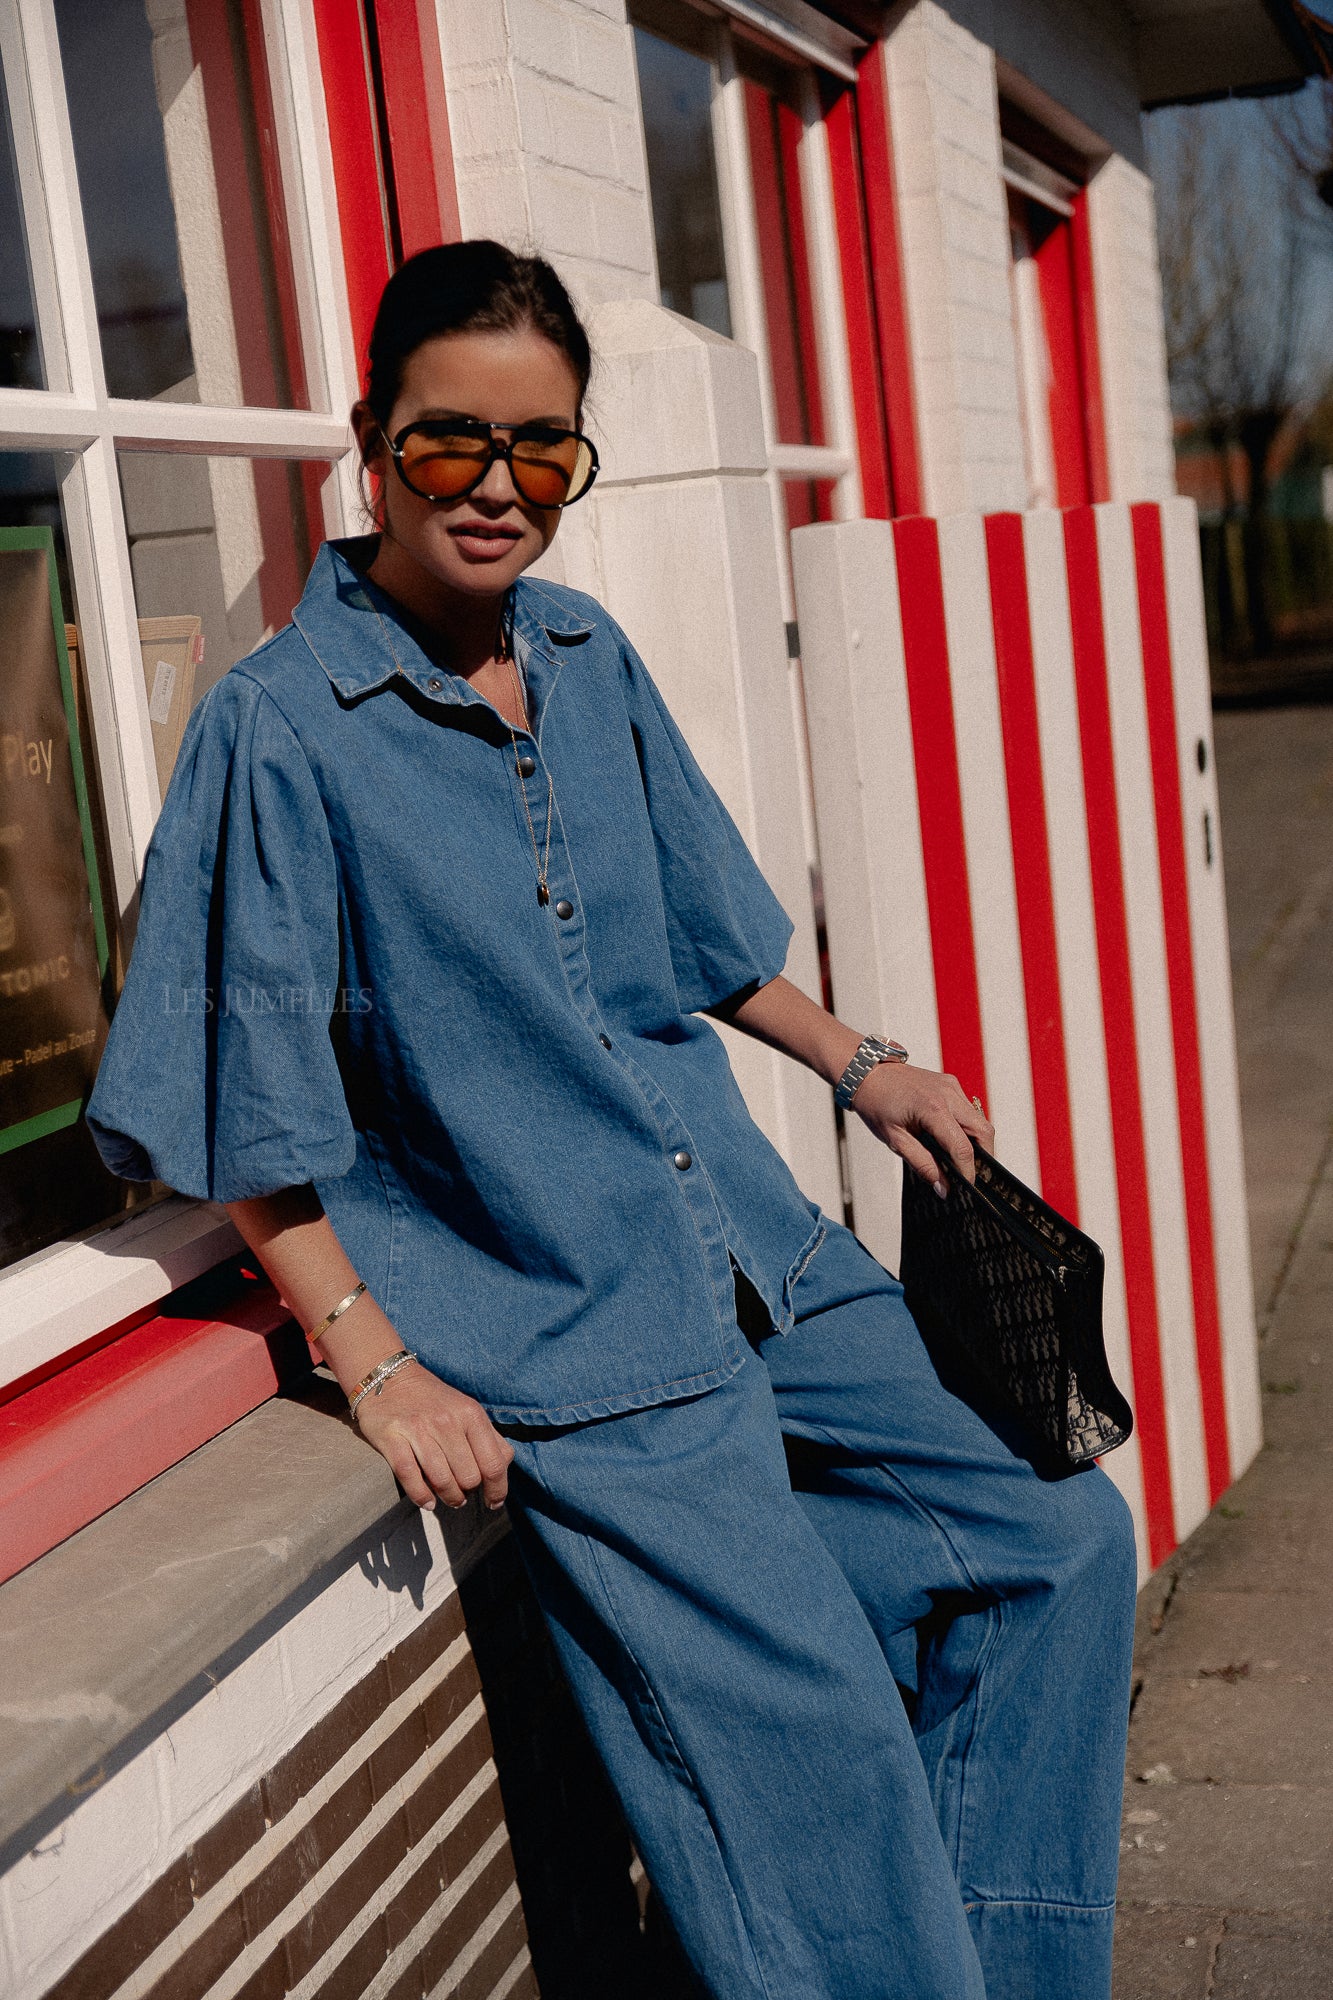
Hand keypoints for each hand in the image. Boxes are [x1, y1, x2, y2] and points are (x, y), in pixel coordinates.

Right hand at [353, 1361, 514, 1512]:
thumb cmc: (433, 1400)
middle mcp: (446, 1421)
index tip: (494, 1503)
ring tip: (449, 1498)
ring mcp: (418, 1429)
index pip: (494, 1463)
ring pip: (442, 1481)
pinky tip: (428, 1502)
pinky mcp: (391, 1438)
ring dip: (448, 1497)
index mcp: (471, 1414)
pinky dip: (422, 1496)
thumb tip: (503, 1467)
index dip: (497, 1490)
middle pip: (469, 1477)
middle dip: (468, 1492)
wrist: (389, 1378)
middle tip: (462, 1493)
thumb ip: (488, 1436)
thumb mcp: (467, 1409)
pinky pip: (411, 1478)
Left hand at [850, 1062, 994, 1193]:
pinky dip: (967, 1126)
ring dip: (976, 1141)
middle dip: (984, 1157)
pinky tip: (952, 1138)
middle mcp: (948, 1094)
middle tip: (971, 1175)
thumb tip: (943, 1188)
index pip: (963, 1147)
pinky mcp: (951, 1084)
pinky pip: (968, 1109)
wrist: (868, 1074)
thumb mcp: (895, 1140)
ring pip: (980, 1120)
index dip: (968, 1171)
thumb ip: (922, 1165)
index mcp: (933, 1109)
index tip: (966, 1187)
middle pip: (984, 1131)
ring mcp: (952, 1086)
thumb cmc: (876, 1104)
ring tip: (961, 1159)